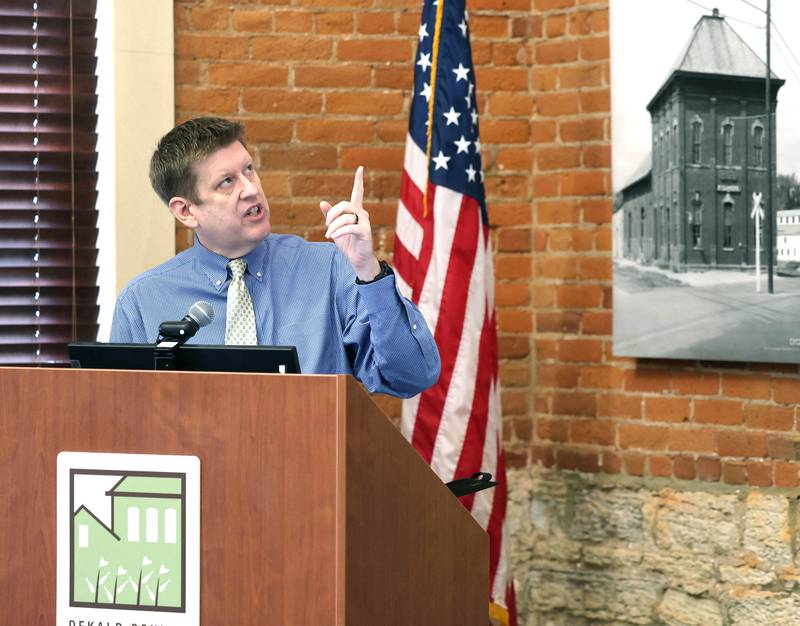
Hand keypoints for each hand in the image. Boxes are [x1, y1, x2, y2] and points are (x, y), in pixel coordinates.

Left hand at [320, 166, 380, 280]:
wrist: (357, 260)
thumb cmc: (348, 244)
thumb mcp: (335, 228)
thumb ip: (330, 216)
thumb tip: (322, 202)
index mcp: (355, 211)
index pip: (358, 192)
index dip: (359, 181)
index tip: (360, 168)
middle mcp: (362, 214)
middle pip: (345, 205)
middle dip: (332, 214)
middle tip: (326, 225)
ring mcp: (365, 222)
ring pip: (345, 217)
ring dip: (333, 226)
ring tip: (329, 235)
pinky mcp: (365, 232)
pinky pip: (349, 227)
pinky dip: (339, 232)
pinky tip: (333, 237)